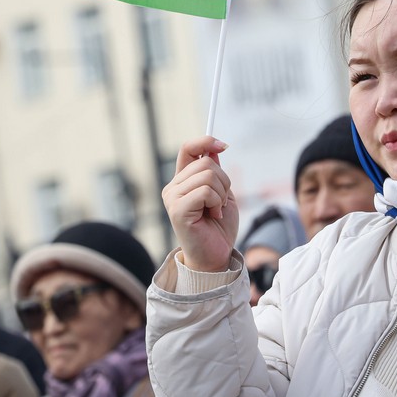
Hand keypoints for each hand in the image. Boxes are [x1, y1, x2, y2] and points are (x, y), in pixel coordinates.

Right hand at [162, 136, 237, 271]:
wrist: (216, 255)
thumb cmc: (219, 227)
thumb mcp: (222, 193)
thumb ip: (215, 172)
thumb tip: (213, 148)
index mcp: (183, 180)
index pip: (188, 148)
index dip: (205, 141)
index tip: (223, 145)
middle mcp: (173, 187)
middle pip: (205, 162)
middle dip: (224, 181)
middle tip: (221, 202)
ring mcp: (172, 198)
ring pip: (207, 175)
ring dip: (221, 194)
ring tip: (216, 211)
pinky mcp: (177, 210)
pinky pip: (205, 191)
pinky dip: (217, 203)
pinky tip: (213, 216)